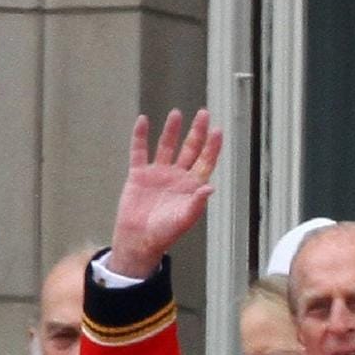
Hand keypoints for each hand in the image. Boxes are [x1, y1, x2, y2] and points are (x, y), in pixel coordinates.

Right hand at [106, 109, 223, 278]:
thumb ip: (197, 203)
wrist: (138, 241)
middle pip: (190, 149)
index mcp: (191, 186)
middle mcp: (176, 177)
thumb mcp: (184, 220)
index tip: (217, 130)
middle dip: (197, 131)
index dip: (212, 146)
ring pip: (166, 146)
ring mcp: (158, 174)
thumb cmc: (164, 234)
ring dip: (172, 130)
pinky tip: (143, 121)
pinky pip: (139, 152)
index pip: (205, 161)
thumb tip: (210, 187)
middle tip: (204, 113)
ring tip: (177, 114)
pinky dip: (140, 137)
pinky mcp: (139, 175)